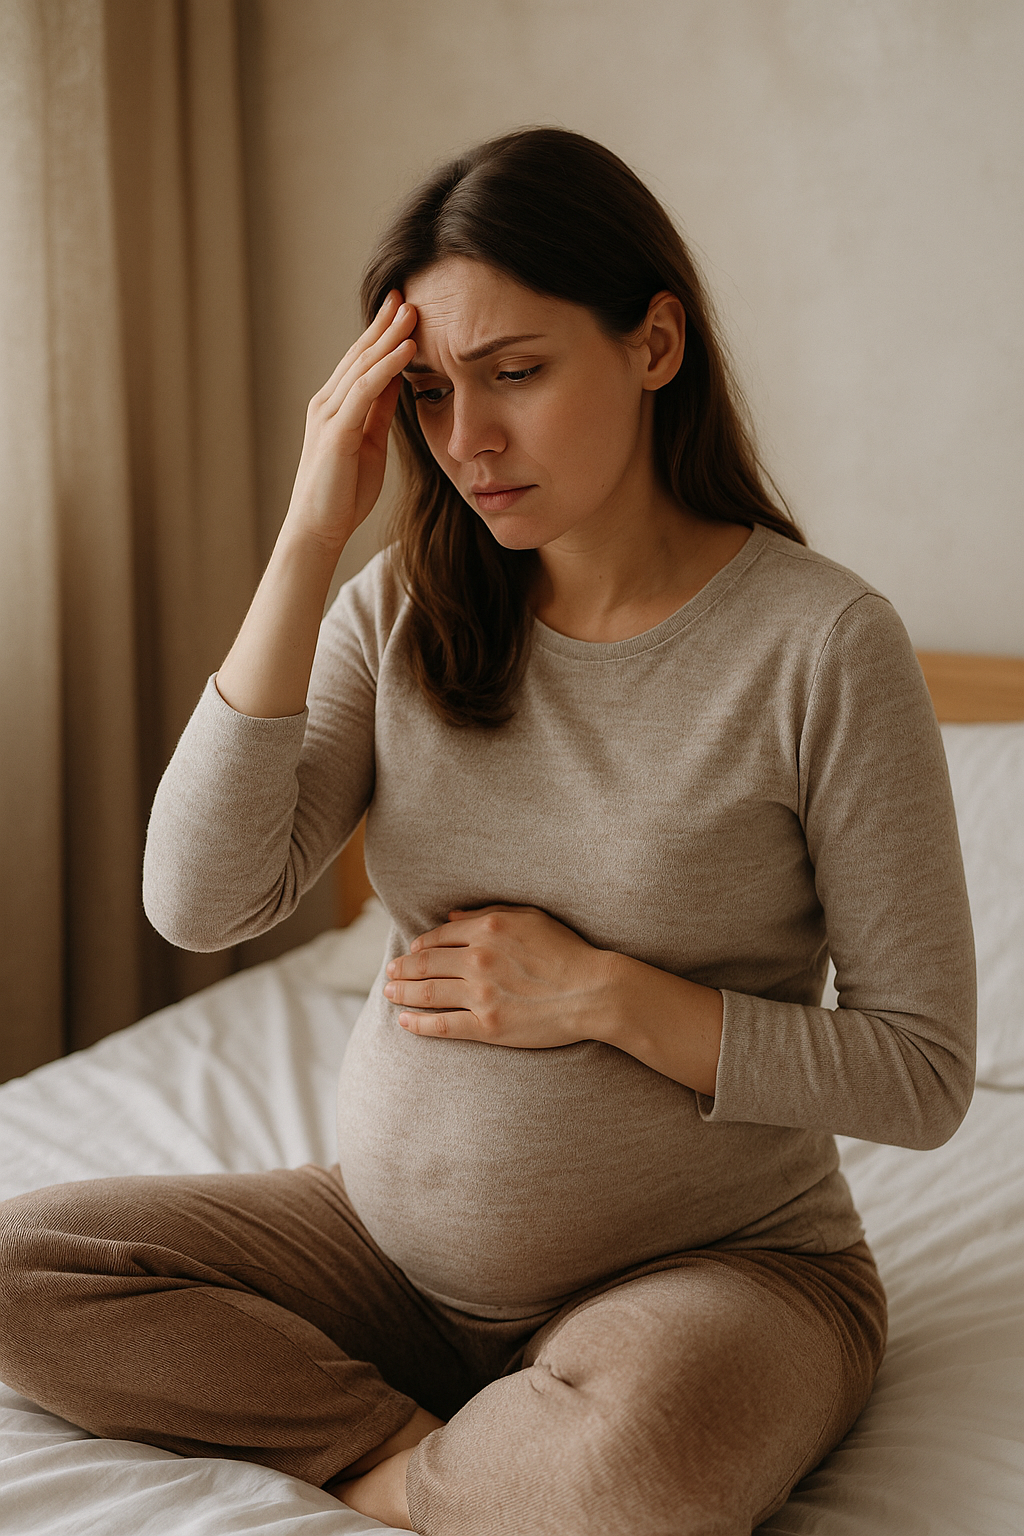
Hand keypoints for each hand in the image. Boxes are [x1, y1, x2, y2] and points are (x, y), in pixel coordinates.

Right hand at [284, 290, 416, 549]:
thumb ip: (380, 411)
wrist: (318, 529)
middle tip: (407, 293)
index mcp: (335, 407)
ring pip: (362, 366)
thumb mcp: (369, 444)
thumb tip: (399, 379)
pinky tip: (406, 350)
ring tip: (413, 311)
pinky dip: (386, 367)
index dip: (381, 333)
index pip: (360, 361)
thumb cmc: (343, 493)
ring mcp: (329, 415)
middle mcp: (327, 403)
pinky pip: (365, 390)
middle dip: (384, 323)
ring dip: (389, 336)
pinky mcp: (335, 431)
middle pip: (360, 354)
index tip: (403, 308)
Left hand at [384, 905, 616, 1048]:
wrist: (593, 991)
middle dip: (402, 969)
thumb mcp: (530, 917)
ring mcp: (481, 994)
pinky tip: (405, 1022)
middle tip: (389, 975)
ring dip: (402, 993)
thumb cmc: (567, 951)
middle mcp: (478, 959)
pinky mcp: (487, 1025)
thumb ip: (487, 913)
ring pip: (427, 993)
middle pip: (425, 964)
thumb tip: (450, 917)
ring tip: (389, 994)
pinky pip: (443, 1025)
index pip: (439, 936)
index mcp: (488, 928)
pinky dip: (419, 1024)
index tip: (411, 953)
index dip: (420, 946)